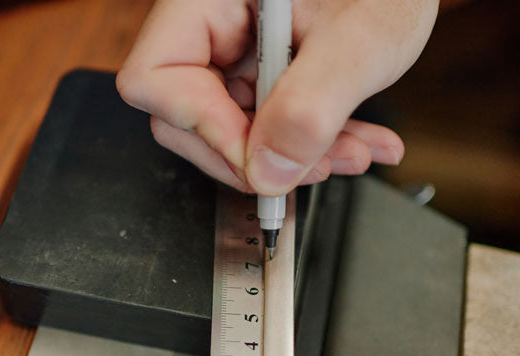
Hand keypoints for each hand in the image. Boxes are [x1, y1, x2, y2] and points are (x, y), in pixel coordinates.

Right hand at [116, 0, 438, 195]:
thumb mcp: (362, 39)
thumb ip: (311, 107)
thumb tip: (267, 171)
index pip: (157, 77)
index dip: (204, 129)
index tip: (259, 159)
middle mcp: (213, 20)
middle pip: (187, 113)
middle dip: (255, 154)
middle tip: (306, 167)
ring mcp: (235, 47)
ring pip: (233, 127)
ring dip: (294, 155)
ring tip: (352, 152)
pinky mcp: (261, 67)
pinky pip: (266, 122)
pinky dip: (309, 141)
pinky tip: (352, 142)